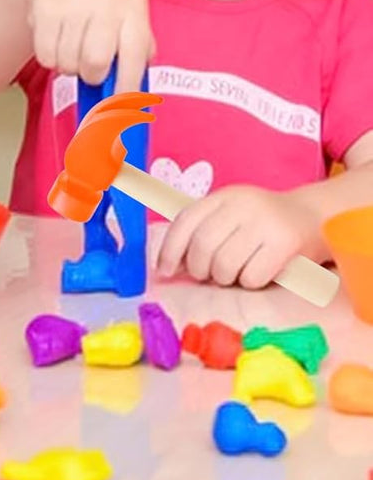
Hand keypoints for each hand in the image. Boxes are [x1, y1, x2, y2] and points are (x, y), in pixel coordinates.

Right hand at [25, 0, 153, 90]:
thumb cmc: (99, 7)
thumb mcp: (126, 19)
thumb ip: (137, 53)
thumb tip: (135, 99)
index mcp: (133, 6)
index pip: (135, 56)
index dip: (127, 87)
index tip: (119, 108)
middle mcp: (106, 1)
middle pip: (96, 62)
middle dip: (91, 75)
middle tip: (89, 68)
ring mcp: (74, 2)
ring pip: (68, 63)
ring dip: (69, 66)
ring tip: (71, 48)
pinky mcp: (45, 8)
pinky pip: (46, 56)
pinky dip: (50, 59)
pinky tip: (55, 40)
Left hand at [155, 185, 317, 289]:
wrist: (313, 217)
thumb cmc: (261, 224)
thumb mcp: (229, 217)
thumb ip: (201, 234)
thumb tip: (170, 266)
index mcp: (222, 197)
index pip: (185, 222)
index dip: (169, 250)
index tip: (164, 271)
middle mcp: (241, 205)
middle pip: (203, 246)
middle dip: (198, 269)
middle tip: (207, 275)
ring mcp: (264, 223)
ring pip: (225, 264)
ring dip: (224, 278)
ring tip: (234, 273)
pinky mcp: (285, 244)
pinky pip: (251, 276)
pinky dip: (249, 282)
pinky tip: (258, 274)